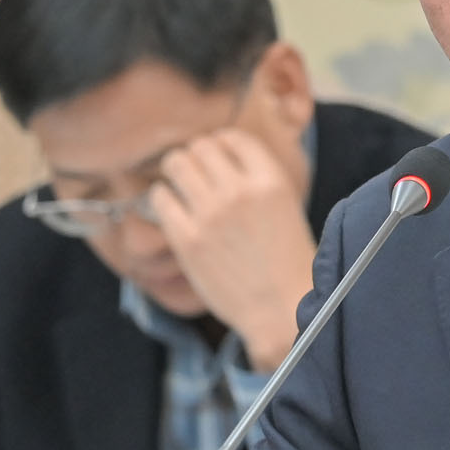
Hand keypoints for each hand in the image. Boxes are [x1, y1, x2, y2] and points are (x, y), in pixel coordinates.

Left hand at [152, 129, 315, 369]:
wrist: (282, 310)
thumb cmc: (289, 264)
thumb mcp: (287, 209)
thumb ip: (260, 183)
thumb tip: (228, 161)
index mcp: (271, 181)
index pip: (233, 138)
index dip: (220, 143)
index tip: (216, 156)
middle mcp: (240, 191)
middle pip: (201, 147)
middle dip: (196, 156)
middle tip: (194, 173)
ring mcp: (211, 214)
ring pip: (177, 164)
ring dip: (175, 170)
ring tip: (179, 186)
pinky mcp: (187, 240)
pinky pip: (160, 197)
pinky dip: (162, 198)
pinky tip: (172, 209)